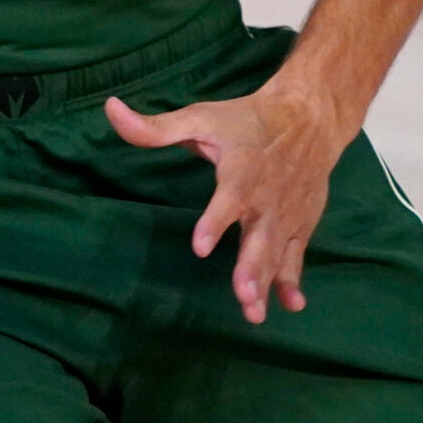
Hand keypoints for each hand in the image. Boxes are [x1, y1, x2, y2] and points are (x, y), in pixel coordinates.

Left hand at [105, 77, 349, 323]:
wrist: (310, 116)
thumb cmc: (247, 120)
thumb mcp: (202, 117)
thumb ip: (157, 127)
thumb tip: (111, 109)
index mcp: (242, 169)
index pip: (230, 197)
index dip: (216, 221)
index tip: (199, 247)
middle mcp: (267, 196)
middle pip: (259, 235)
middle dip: (251, 267)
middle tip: (242, 295)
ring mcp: (286, 213)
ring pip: (275, 252)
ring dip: (266, 282)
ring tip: (253, 312)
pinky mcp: (300, 224)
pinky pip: (296, 254)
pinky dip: (293, 280)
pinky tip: (291, 305)